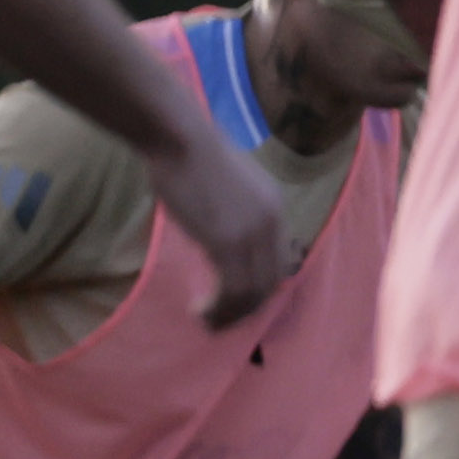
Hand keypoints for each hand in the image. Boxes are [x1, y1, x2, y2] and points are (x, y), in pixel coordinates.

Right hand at [151, 137, 289, 325]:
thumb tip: (222, 236)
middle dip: (247, 307)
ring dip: (230, 314)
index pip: (278, 261)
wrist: (180, 138)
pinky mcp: (227, 242)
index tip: (235, 299)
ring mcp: (252, 234)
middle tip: (220, 319)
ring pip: (253, 292)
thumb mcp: (228, 185)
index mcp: (276, 208)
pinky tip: (200, 310)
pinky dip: (218, 308)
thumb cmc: (191, 154)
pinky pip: (232, 289)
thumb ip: (235, 211)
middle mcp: (272, 224)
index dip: (259, 287)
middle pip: (270, 282)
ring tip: (207, 320)